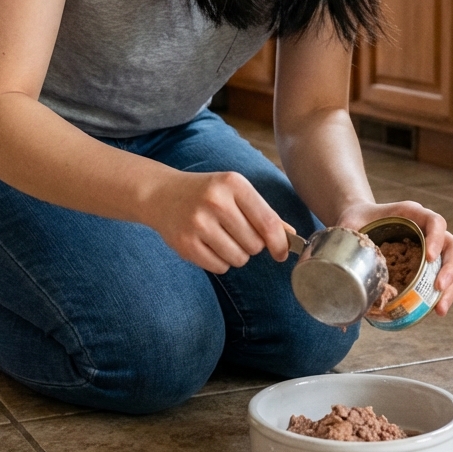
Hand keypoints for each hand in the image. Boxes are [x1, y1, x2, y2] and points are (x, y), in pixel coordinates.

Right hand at [143, 168, 290, 273]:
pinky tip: (209, 245)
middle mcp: (216, 202)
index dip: (280, 243)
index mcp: (234, 184)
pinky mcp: (185, 244)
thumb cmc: (207, 193)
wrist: (162, 194)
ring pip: (238, 259)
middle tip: (237, 233)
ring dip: (237, 255)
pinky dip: (220, 262)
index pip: (268, 222)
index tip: (281, 253)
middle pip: (255, 244)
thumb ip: (263, 212)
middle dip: (252, 245)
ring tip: (222, 238)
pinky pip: (219, 267)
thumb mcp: (235, 191)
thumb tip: (290, 236)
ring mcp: (198, 223)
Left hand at [334, 199, 452, 316]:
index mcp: (412, 214)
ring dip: (449, 288)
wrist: (360, 221)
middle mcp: (426, 230)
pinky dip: (439, 295)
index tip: (430, 257)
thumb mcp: (349, 223)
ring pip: (450, 265)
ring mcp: (429, 248)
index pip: (434, 221)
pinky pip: (439, 278)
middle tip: (439, 287)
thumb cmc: (357, 219)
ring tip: (439, 310)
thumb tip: (329, 263)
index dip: (437, 238)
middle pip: (452, 246)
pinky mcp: (425, 265)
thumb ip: (343, 237)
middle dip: (450, 268)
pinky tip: (434, 311)